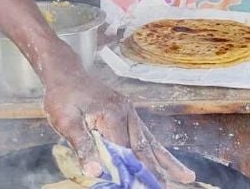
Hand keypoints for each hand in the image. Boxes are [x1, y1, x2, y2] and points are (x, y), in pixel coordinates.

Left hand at [42, 67, 195, 185]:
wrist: (65, 73)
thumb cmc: (62, 97)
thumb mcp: (65, 121)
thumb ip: (82, 146)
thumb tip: (95, 171)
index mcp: (113, 115)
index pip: (126, 151)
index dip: (133, 171)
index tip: (143, 186)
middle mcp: (127, 113)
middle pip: (144, 147)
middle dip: (157, 170)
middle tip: (169, 188)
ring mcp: (129, 112)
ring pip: (150, 142)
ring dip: (167, 161)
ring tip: (187, 176)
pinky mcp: (127, 113)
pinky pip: (144, 135)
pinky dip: (155, 150)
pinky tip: (164, 160)